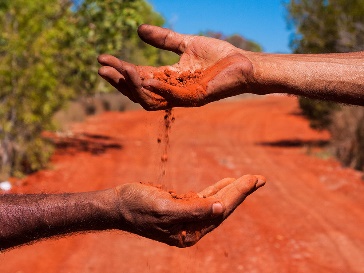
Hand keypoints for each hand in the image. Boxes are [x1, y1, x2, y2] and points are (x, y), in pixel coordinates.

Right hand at [98, 24, 256, 109]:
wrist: (243, 63)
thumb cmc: (218, 56)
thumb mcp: (185, 44)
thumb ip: (164, 40)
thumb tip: (138, 30)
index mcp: (168, 78)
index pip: (138, 76)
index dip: (119, 68)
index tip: (102, 58)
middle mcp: (171, 90)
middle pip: (138, 91)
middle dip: (119, 81)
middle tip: (102, 68)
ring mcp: (182, 96)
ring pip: (150, 98)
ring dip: (133, 86)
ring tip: (120, 70)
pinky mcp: (195, 97)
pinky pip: (172, 97)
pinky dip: (157, 89)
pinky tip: (144, 77)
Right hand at [115, 175, 265, 246]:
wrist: (118, 204)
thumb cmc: (138, 206)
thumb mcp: (165, 209)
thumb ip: (193, 210)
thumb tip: (221, 209)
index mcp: (190, 232)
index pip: (221, 211)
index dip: (238, 194)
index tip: (254, 179)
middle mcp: (191, 227)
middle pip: (222, 207)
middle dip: (241, 191)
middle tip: (259, 178)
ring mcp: (187, 217)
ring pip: (215, 202)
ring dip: (232, 190)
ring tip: (249, 180)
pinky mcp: (180, 207)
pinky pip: (204, 198)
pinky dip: (216, 189)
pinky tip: (226, 183)